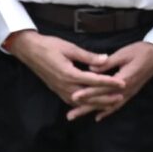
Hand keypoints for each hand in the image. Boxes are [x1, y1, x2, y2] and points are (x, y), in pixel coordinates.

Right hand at [4, 30, 123, 117]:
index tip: (123, 83)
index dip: (109, 82)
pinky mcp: (58, 91)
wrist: (29, 51)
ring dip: (97, 103)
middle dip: (106, 97)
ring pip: (82, 102)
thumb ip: (88, 56)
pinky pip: (73, 102)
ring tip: (111, 104)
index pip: (94, 80)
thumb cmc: (49, 46)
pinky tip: (93, 105)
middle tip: (121, 97)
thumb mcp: (69, 48)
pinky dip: (85, 105)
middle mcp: (65, 86)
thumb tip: (105, 60)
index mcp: (69, 74)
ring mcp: (60, 90)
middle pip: (90, 96)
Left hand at [71, 40, 152, 119]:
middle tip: (70, 115)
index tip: (74, 96)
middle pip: (102, 101)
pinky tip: (98, 117)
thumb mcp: (123, 54)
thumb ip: (107, 63)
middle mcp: (125, 90)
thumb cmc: (141, 51)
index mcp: (123, 79)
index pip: (101, 88)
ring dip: (92, 111)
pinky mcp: (130, 93)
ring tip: (77, 116)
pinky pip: (117, 105)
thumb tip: (90, 68)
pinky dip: (107, 112)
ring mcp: (128, 93)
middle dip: (85, 108)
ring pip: (107, 106)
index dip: (87, 92)